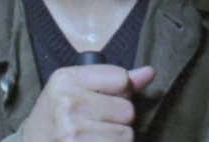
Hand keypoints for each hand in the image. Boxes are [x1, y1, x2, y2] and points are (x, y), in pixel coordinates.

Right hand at [20, 65, 154, 141]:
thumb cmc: (57, 118)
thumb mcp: (76, 90)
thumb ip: (114, 81)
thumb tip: (150, 72)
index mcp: (66, 79)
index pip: (121, 78)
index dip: (117, 93)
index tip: (98, 102)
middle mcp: (67, 104)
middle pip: (127, 110)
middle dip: (117, 120)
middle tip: (93, 126)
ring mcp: (72, 133)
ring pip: (127, 135)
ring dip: (115, 140)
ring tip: (94, 139)